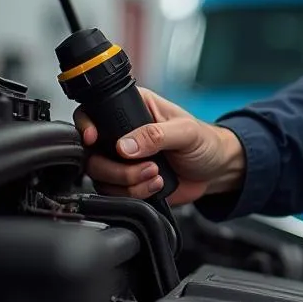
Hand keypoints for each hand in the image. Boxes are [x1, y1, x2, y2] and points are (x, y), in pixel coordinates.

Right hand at [74, 87, 243, 205]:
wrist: (216, 170)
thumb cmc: (205, 142)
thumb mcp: (186, 132)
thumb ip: (157, 135)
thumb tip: (125, 145)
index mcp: (134, 108)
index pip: (94, 112)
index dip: (86, 126)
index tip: (94, 139)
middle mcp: (122, 133)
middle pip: (92, 153)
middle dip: (118, 168)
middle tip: (149, 167)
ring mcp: (122, 159)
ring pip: (100, 176)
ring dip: (128, 182)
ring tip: (157, 175)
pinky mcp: (127, 181)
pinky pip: (113, 192)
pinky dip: (133, 193)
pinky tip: (156, 186)